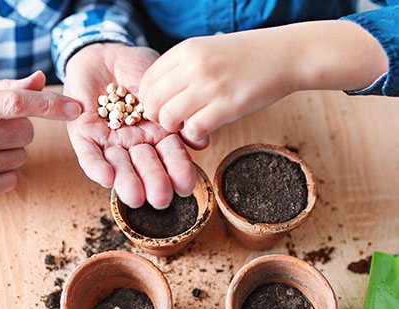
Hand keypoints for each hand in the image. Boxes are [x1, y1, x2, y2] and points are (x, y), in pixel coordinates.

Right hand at [0, 71, 81, 198]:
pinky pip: (12, 179)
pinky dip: (4, 171)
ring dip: (11, 150)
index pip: (15, 103)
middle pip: (26, 133)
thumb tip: (40, 79)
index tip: (76, 108)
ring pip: (21, 157)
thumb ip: (7, 88)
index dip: (49, 105)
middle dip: (19, 129)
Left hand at [64, 43, 195, 208]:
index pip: (169, 156)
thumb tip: (201, 143)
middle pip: (145, 165)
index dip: (178, 170)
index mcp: (157, 134)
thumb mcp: (163, 87)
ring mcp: (109, 140)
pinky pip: (88, 154)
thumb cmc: (138, 68)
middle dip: (153, 182)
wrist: (105, 54)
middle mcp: (134, 142)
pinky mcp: (84, 135)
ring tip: (135, 196)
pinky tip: (106, 178)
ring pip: (119, 164)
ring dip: (126, 181)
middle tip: (161, 199)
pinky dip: (96, 167)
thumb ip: (178, 111)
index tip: (186, 186)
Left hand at [138, 30, 297, 144]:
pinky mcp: (228, 105)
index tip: (158, 108)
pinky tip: (203, 132)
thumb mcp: (207, 50)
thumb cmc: (245, 56)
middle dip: (156, 117)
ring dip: (173, 128)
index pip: (147, 80)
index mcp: (186, 50)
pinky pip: (194, 129)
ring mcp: (210, 85)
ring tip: (186, 126)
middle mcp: (194, 66)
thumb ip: (182, 69)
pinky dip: (194, 136)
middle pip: (152, 101)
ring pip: (168, 116)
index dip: (147, 100)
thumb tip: (159, 95)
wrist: (284, 54)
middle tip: (170, 121)